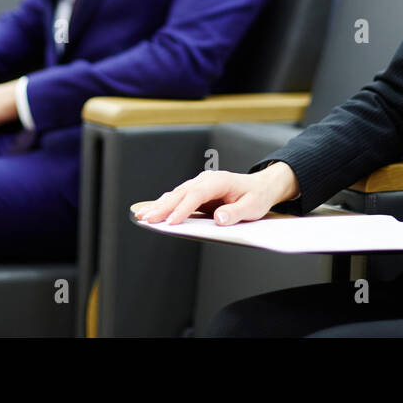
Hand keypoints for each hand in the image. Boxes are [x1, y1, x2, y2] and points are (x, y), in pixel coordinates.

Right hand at [134, 161, 298, 225]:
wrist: (260, 187)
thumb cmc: (256, 196)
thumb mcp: (252, 207)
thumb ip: (235, 213)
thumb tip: (219, 219)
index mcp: (218, 181)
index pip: (196, 195)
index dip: (182, 208)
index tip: (171, 222)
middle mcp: (206, 180)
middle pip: (181, 193)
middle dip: (163, 207)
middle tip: (146, 219)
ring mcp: (200, 184)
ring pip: (176, 194)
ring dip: (159, 206)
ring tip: (142, 216)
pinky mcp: (197, 192)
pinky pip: (178, 197)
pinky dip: (165, 204)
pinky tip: (153, 211)